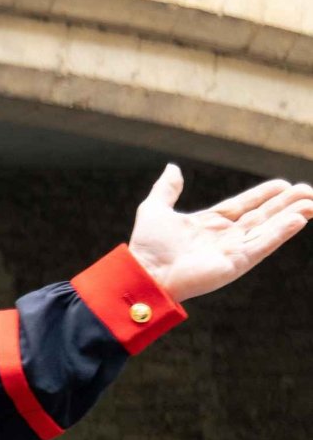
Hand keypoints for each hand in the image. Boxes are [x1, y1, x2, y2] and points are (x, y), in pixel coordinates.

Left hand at [128, 163, 312, 301]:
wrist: (144, 271)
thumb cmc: (147, 246)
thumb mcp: (155, 209)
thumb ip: (166, 189)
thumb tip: (173, 167)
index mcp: (209, 223)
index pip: (244, 205)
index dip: (263, 194)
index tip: (283, 184)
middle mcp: (225, 236)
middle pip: (263, 216)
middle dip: (286, 204)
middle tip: (309, 191)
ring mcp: (232, 249)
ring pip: (269, 228)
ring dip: (291, 215)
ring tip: (312, 203)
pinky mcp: (236, 262)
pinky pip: (263, 244)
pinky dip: (281, 232)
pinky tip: (299, 220)